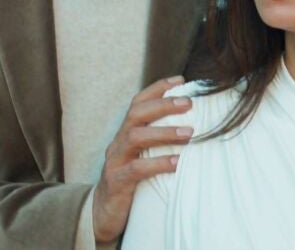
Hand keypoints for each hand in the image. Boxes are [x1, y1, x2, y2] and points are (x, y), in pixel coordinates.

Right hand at [92, 76, 193, 242]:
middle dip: (163, 105)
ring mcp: (115, 162)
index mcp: (126, 133)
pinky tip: (177, 163)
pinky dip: (159, 163)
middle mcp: (118, 143)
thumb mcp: (143, 157)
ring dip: (164, 132)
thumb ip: (159, 141)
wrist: (102, 214)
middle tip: (189, 103)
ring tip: (189, 133)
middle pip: (136, 113)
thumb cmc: (130, 181)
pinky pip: (136, 169)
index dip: (157, 88)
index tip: (180, 80)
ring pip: (135, 137)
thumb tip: (192, 125)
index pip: (138, 102)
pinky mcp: (116, 182)